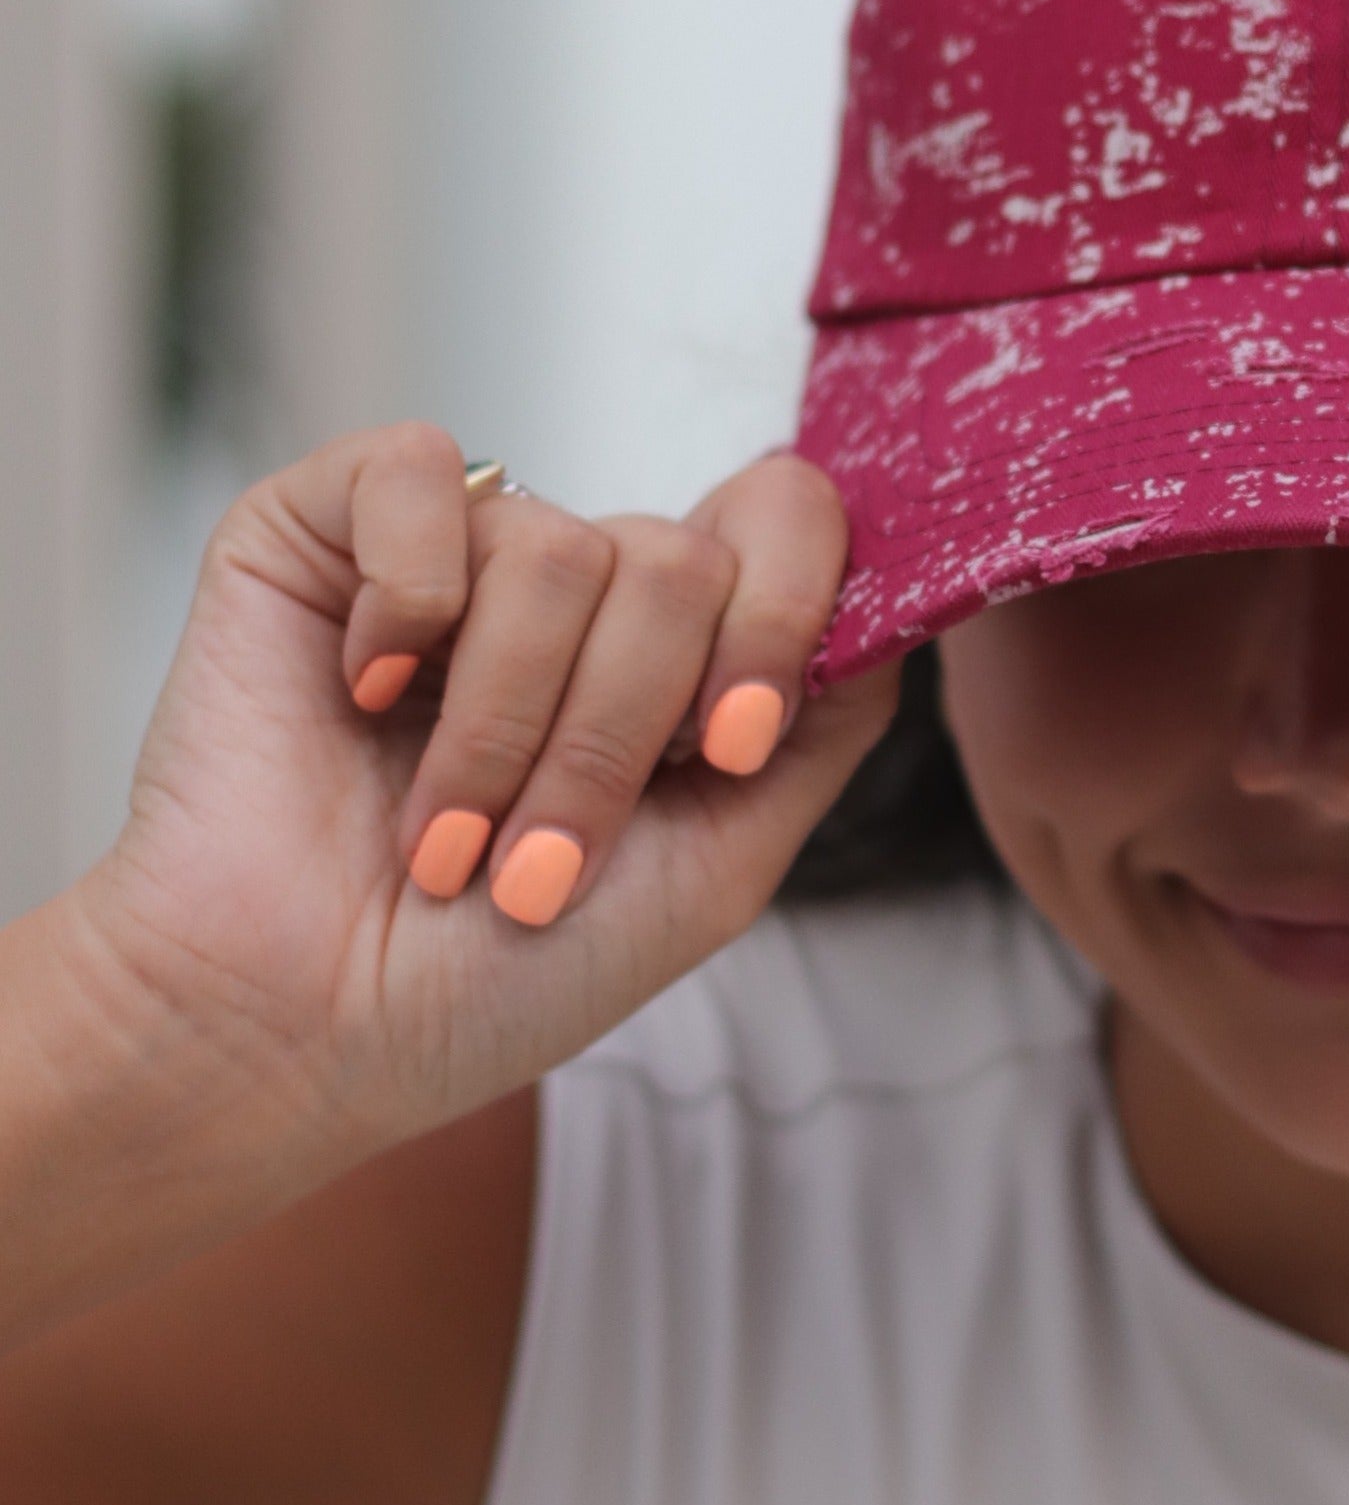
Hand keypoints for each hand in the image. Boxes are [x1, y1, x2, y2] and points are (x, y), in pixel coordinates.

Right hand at [71, 426, 901, 1184]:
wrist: (298, 1031)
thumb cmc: (497, 977)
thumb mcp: (717, 869)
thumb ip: (822, 727)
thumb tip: (894, 601)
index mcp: (676, 654)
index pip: (789, 524)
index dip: (783, 619)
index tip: (727, 747)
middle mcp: (578, 585)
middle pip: (680, 561)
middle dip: (615, 739)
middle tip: (534, 859)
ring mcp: (456, 550)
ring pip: (561, 547)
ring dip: (506, 728)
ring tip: (443, 834)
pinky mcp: (328, 527)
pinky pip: (425, 473)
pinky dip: (407, 606)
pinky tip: (365, 697)